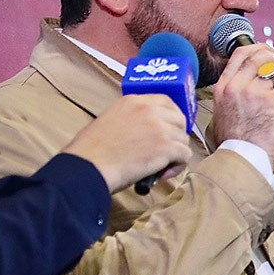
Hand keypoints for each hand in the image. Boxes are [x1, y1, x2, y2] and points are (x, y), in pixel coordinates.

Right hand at [64, 94, 191, 191]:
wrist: (88, 166)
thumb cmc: (91, 151)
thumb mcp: (110, 120)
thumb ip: (132, 119)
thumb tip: (148, 130)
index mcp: (133, 101)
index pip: (166, 101)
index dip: (171, 117)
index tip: (168, 130)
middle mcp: (149, 110)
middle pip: (180, 119)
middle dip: (176, 135)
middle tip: (165, 150)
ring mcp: (159, 127)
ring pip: (183, 139)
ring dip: (175, 154)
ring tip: (159, 166)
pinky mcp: (166, 146)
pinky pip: (185, 155)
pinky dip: (177, 166)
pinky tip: (161, 173)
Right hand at [211, 43, 273, 171]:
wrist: (242, 162)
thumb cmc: (238, 147)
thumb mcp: (224, 115)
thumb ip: (235, 98)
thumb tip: (256, 89)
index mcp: (223, 88)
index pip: (240, 55)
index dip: (260, 49)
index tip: (273, 54)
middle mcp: (237, 86)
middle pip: (263, 56)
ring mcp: (255, 92)